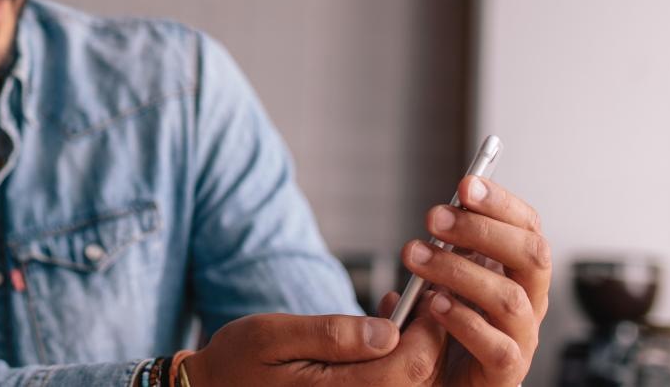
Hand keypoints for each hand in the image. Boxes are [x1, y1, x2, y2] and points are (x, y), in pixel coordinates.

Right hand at [184, 311, 444, 385]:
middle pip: (421, 379)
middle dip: (431, 336)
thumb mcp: (272, 336)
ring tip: (407, 312)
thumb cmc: (237, 362)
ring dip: (419, 350)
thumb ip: (330, 335)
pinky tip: (387, 335)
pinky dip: (400, 364)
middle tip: (427, 296)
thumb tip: (389, 331)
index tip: (431, 290)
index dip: (430, 328)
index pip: (410, 366)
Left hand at [396, 177, 550, 386]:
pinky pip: (499, 347)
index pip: (527, 227)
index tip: (465, 183)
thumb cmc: (445, 326)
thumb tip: (436, 218)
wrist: (444, 382)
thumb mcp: (442, 279)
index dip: (501, 203)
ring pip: (510, 298)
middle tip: (433, 217)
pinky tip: (434, 306)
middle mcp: (530, 300)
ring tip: (415, 257)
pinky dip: (466, 323)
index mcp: (519, 272)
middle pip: (531, 255)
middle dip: (483, 230)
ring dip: (460, 271)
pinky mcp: (506, 372)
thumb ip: (442, 252)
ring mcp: (522, 337)